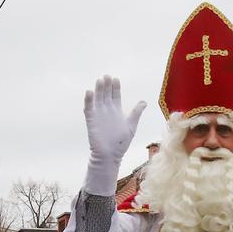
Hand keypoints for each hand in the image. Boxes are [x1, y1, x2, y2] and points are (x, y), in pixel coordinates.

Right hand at [82, 76, 145, 195]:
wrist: (110, 155)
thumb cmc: (121, 143)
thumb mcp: (131, 125)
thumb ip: (136, 112)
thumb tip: (144, 102)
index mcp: (116, 111)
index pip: (115, 95)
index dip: (115, 87)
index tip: (116, 79)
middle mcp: (107, 111)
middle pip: (105, 94)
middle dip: (106, 85)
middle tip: (107, 76)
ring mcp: (98, 115)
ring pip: (97, 99)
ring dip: (98, 90)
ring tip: (100, 80)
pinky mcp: (91, 120)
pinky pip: (88, 108)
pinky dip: (88, 100)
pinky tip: (89, 92)